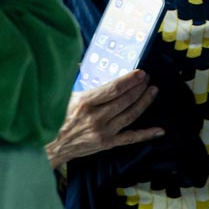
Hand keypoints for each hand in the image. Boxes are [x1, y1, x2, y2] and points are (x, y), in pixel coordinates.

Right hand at [45, 70, 162, 168]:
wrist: (49, 146)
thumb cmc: (56, 117)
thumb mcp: (65, 96)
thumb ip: (79, 80)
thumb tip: (88, 62)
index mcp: (85, 103)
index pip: (113, 89)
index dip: (129, 80)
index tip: (140, 73)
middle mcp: (96, 118)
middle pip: (124, 101)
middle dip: (139, 88)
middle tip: (147, 79)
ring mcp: (103, 132)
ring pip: (130, 116)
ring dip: (144, 102)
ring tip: (153, 91)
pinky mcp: (107, 144)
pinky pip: (130, 138)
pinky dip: (146, 134)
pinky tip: (159, 130)